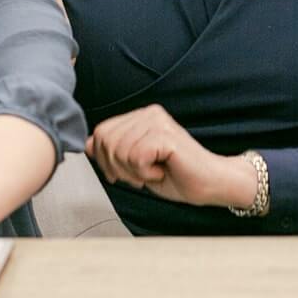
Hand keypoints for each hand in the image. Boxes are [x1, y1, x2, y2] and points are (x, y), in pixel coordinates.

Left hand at [85, 104, 256, 208]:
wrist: (210, 184)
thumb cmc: (177, 175)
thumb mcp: (136, 165)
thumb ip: (114, 151)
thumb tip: (87, 144)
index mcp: (140, 116)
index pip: (101, 133)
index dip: (105, 160)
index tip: (125, 174)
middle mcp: (149, 113)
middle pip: (106, 141)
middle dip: (118, 168)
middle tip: (142, 175)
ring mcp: (158, 122)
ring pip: (120, 150)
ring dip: (134, 172)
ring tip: (154, 172)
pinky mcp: (165, 135)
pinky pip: (136, 157)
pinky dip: (145, 173)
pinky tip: (161, 171)